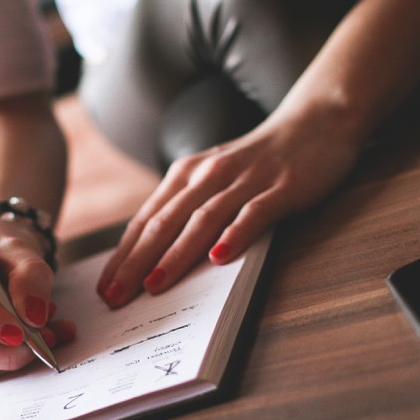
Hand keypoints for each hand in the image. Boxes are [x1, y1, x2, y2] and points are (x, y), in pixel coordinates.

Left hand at [97, 105, 365, 306]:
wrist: (315, 123)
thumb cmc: (258, 162)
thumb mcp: (215, 179)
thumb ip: (189, 209)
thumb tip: (155, 255)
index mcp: (186, 175)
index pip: (146, 220)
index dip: (123, 255)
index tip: (104, 288)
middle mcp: (207, 175)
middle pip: (164, 222)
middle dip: (136, 262)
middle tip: (115, 297)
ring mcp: (244, 180)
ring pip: (202, 220)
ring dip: (176, 254)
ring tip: (154, 285)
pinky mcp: (281, 188)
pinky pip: (254, 213)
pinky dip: (235, 235)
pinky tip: (220, 258)